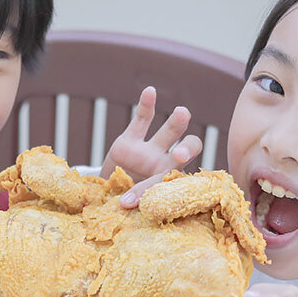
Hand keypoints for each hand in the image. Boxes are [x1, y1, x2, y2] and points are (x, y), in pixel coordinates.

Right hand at [99, 86, 201, 207]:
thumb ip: (133, 199)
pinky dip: (147, 105)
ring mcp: (149, 150)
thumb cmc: (128, 203)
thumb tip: (125, 205)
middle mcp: (164, 164)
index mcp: (170, 184)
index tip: (150, 195)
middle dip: (187, 149)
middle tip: (179, 155)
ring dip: (177, 123)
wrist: (110, 195)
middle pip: (187, 150)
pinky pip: (142, 119)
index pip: (174, 181)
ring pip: (169, 132)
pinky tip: (150, 92)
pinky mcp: (131, 140)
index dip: (163, 188)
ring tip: (182, 113)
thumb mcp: (132, 204)